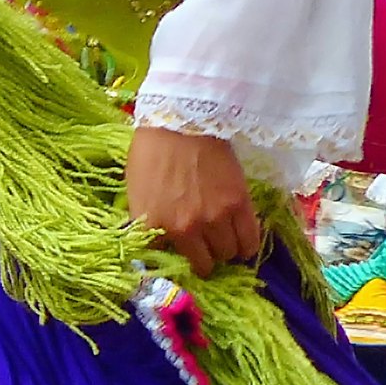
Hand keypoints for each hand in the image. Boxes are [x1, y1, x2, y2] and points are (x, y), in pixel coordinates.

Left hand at [130, 126, 260, 281]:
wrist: (180, 120)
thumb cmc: (151, 151)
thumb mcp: (136, 192)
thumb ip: (146, 222)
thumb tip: (156, 243)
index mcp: (154, 226)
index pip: (167, 263)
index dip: (176, 260)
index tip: (182, 257)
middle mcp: (185, 229)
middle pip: (203, 264)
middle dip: (205, 260)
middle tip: (206, 251)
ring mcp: (215, 219)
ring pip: (228, 254)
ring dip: (226, 252)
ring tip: (225, 244)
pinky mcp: (239, 205)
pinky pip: (249, 240)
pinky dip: (248, 247)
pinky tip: (244, 246)